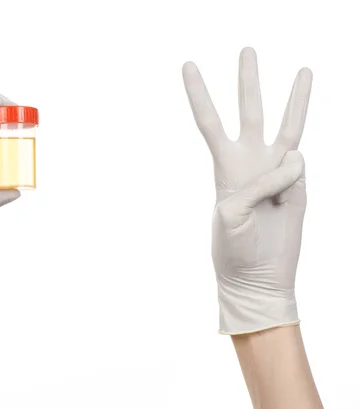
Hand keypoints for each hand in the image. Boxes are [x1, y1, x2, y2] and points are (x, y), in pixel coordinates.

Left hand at [182, 47, 312, 334]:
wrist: (259, 276)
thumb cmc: (235, 250)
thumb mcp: (231, 217)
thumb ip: (258, 185)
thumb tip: (295, 158)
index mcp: (224, 167)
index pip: (209, 121)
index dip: (198, 93)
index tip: (188, 65)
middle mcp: (250, 162)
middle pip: (249, 111)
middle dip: (247, 81)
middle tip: (247, 49)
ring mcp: (277, 172)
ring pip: (287, 126)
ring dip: (295, 98)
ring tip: (303, 69)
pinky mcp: (300, 186)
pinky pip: (300, 165)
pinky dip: (294, 167)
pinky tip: (288, 176)